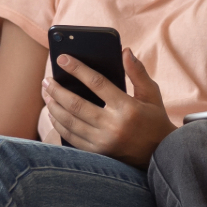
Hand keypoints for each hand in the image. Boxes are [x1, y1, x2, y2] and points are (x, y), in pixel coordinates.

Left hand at [42, 48, 174, 168]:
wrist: (159, 154)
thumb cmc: (154, 120)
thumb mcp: (151, 94)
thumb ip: (137, 72)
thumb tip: (125, 52)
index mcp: (127, 108)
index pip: (97, 83)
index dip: (78, 69)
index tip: (63, 58)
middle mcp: (113, 126)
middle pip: (76, 104)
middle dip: (58, 90)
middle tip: (47, 80)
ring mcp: (104, 142)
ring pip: (70, 122)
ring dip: (54, 106)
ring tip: (47, 94)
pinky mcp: (98, 153)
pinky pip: (71, 137)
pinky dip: (59, 124)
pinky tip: (54, 113)